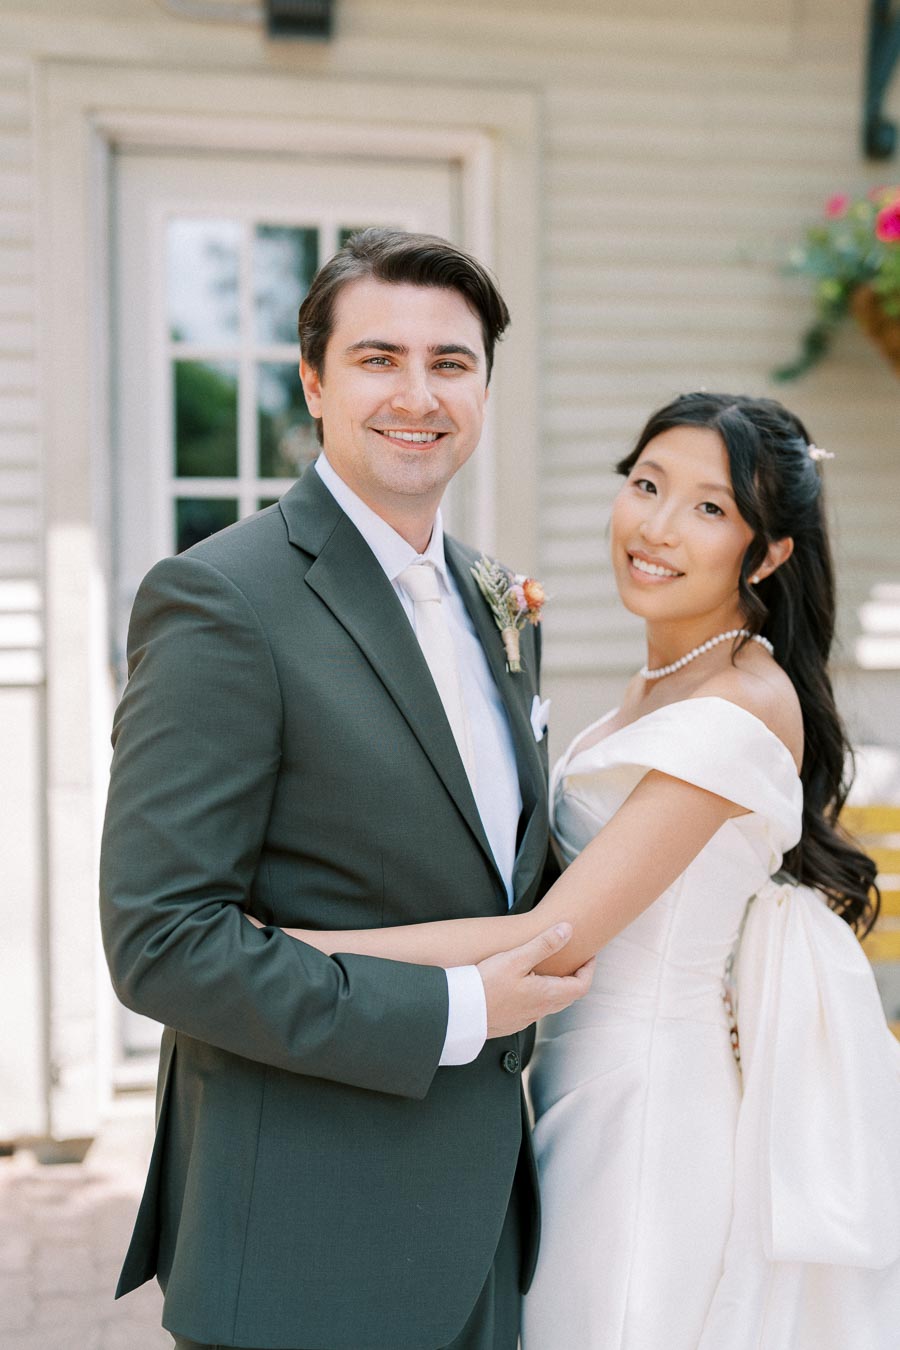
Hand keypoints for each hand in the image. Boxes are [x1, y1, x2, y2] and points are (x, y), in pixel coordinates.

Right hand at [477, 923, 594, 1038]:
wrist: (459, 1012)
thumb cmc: (486, 985)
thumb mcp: (516, 958)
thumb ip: (544, 944)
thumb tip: (567, 930)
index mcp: (547, 995)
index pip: (581, 986)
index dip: (589, 969)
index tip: (589, 956)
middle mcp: (540, 1010)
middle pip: (569, 996)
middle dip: (575, 977)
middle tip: (574, 960)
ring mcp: (525, 1018)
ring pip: (551, 1004)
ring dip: (557, 987)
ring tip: (550, 969)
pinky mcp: (511, 1022)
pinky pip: (534, 1009)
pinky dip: (539, 996)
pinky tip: (525, 985)